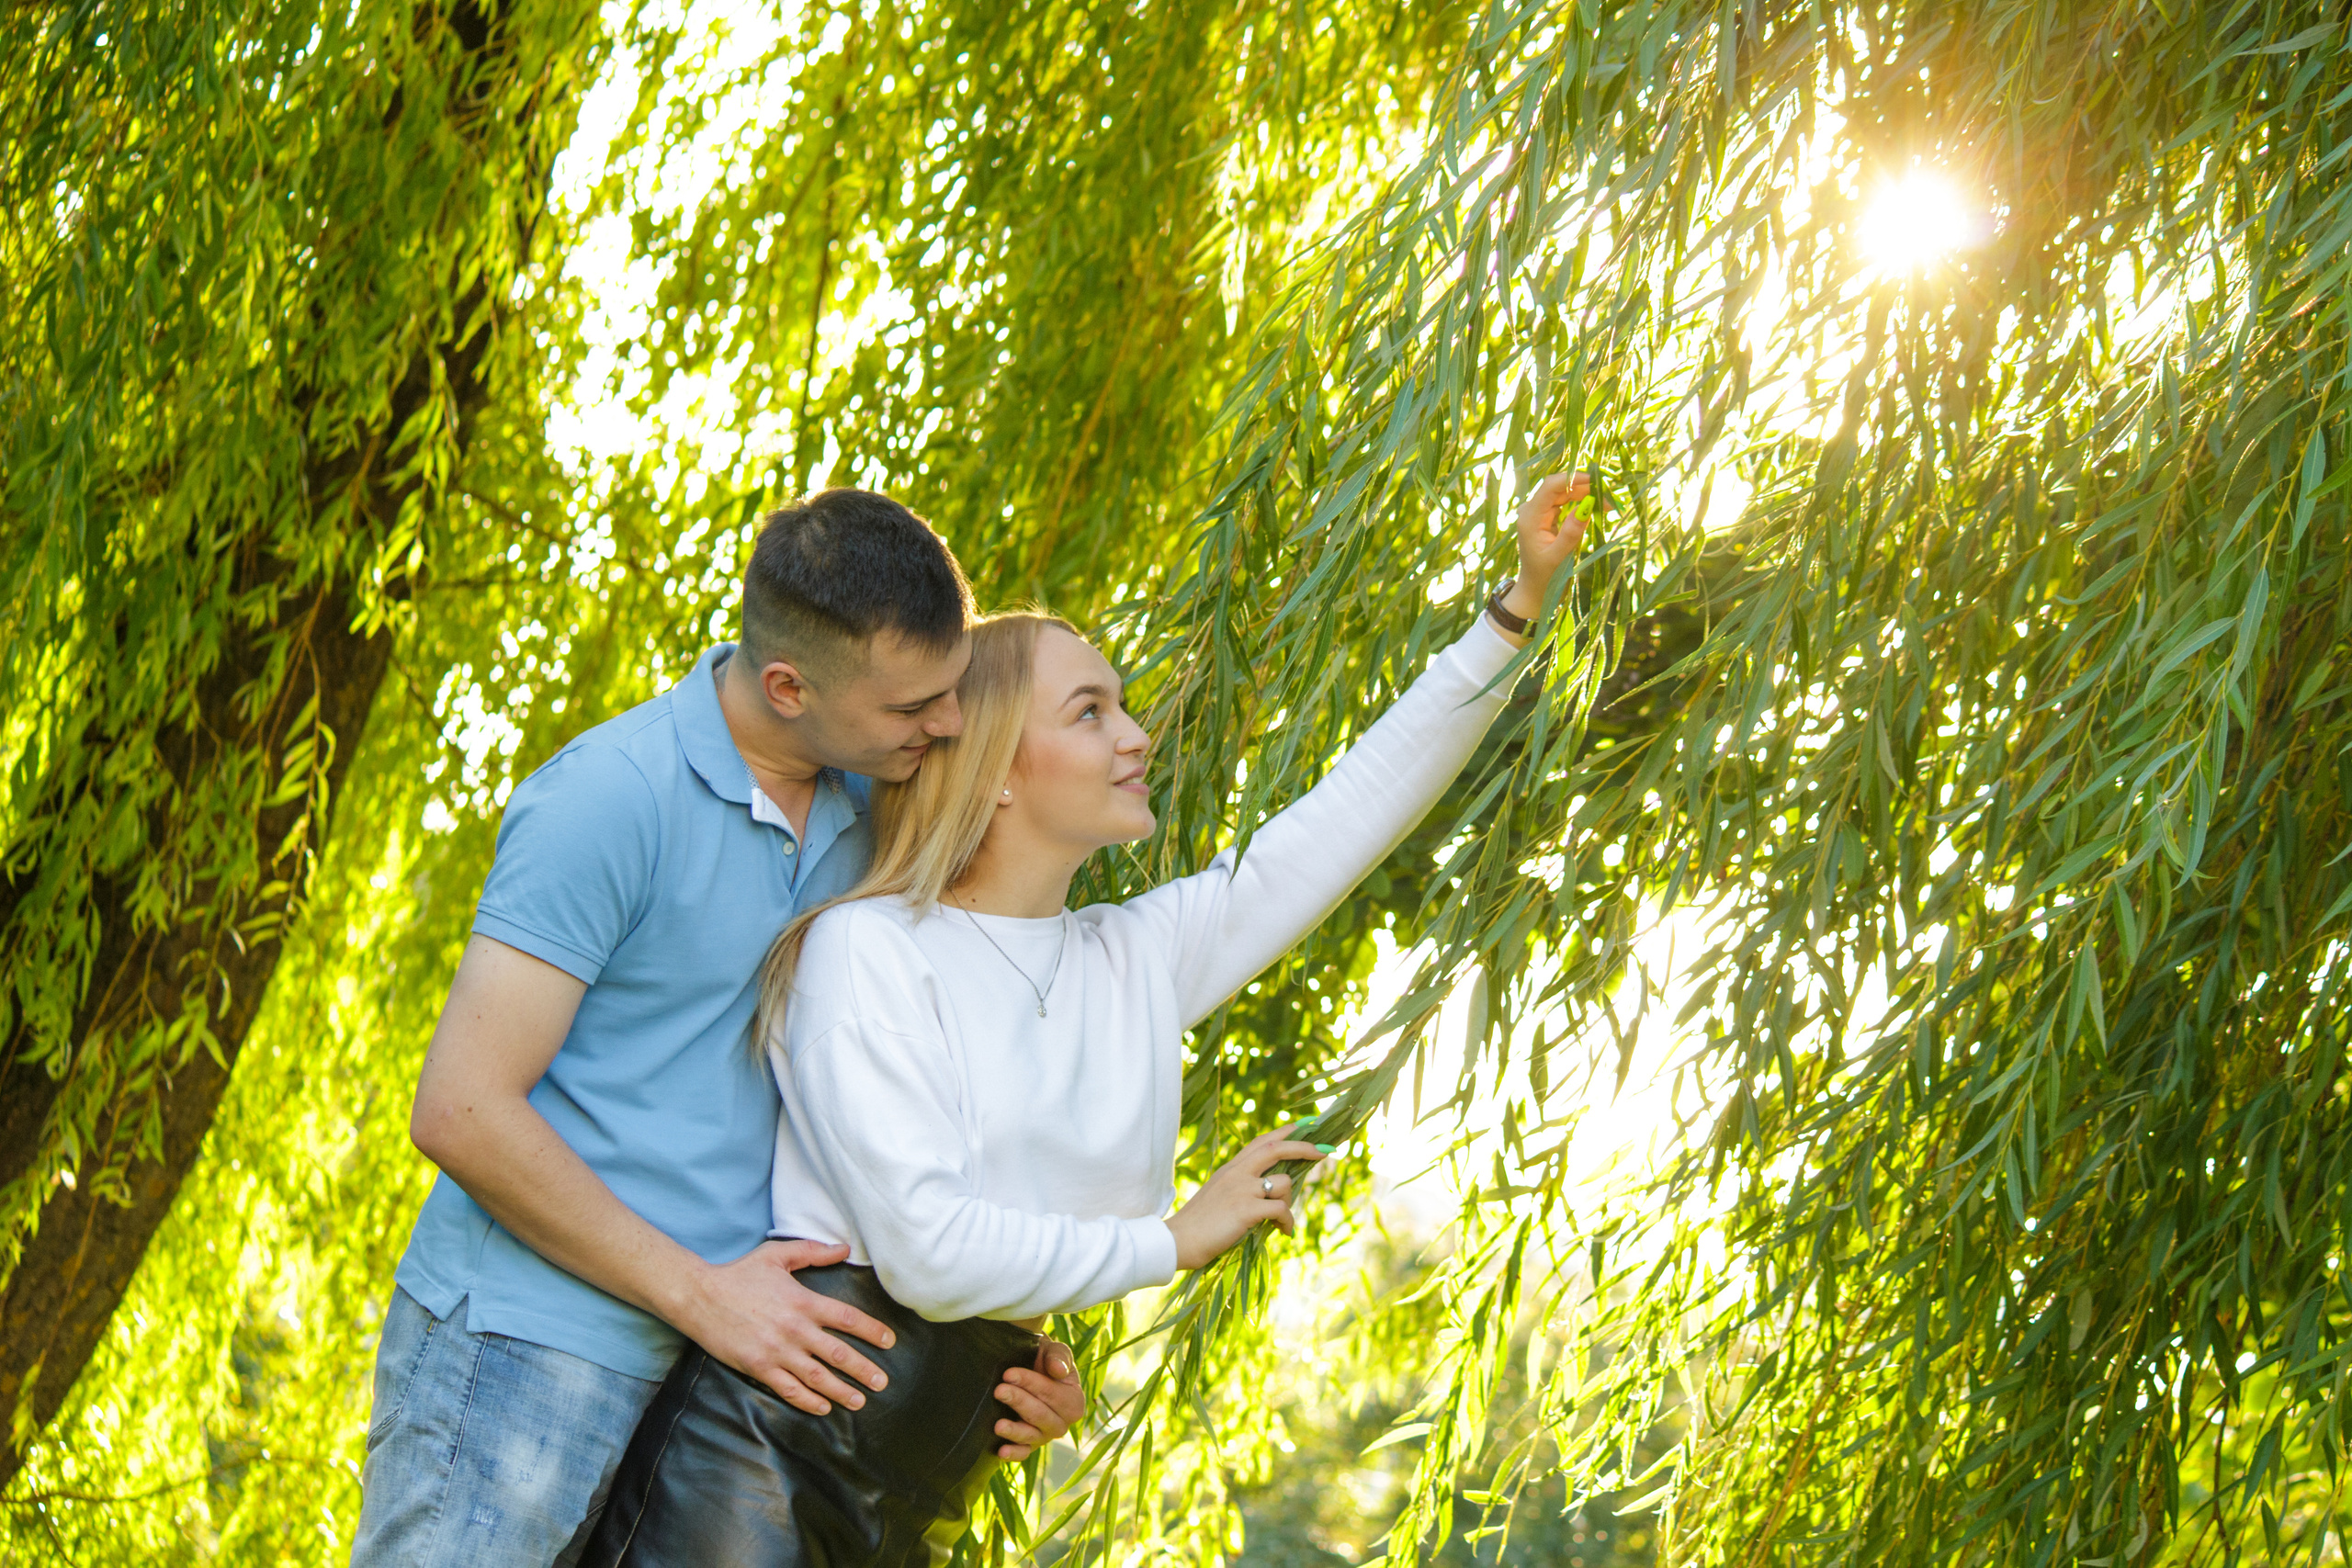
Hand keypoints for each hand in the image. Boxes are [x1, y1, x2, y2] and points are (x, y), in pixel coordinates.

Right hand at [671, 1239, 895, 1415]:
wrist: (699, 1297)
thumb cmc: (739, 1274)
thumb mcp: (777, 1255)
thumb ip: (812, 1252)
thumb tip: (843, 1247)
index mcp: (803, 1302)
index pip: (847, 1319)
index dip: (871, 1331)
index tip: (889, 1341)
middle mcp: (795, 1329)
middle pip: (838, 1354)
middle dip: (863, 1370)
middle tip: (882, 1382)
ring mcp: (776, 1352)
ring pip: (817, 1378)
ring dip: (842, 1391)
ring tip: (860, 1401)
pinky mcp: (758, 1367)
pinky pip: (788, 1389)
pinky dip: (808, 1401)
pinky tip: (823, 1407)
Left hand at [992, 1338, 1084, 1460]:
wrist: (1030, 1370)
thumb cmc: (1045, 1360)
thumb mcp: (1055, 1352)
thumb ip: (1059, 1358)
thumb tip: (1058, 1371)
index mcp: (1074, 1401)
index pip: (1052, 1393)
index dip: (1031, 1383)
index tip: (1009, 1373)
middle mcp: (1062, 1423)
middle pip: (1041, 1415)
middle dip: (1019, 1402)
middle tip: (999, 1390)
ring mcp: (1045, 1436)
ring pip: (1031, 1436)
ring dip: (1015, 1431)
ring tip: (998, 1425)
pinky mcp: (1028, 1445)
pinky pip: (1023, 1453)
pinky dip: (1013, 1454)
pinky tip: (1001, 1452)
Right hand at [1166, 1129, 1330, 1269]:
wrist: (1179, 1240)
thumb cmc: (1199, 1224)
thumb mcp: (1219, 1195)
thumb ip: (1240, 1186)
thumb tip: (1269, 1192)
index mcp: (1231, 1168)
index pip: (1262, 1141)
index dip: (1286, 1132)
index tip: (1306, 1125)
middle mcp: (1237, 1172)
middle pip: (1276, 1148)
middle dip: (1304, 1147)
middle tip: (1325, 1152)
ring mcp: (1242, 1188)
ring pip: (1284, 1183)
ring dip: (1289, 1202)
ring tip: (1280, 1221)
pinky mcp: (1246, 1208)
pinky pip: (1282, 1209)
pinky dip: (1287, 1222)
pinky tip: (1283, 1232)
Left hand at [1496, 471, 1595, 632]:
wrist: (1534, 591)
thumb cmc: (1545, 578)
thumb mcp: (1559, 558)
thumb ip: (1571, 532)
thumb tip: (1587, 506)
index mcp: (1530, 518)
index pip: (1550, 486)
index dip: (1574, 479)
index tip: (1597, 482)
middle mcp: (1531, 511)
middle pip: (1559, 487)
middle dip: (1585, 488)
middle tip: (1609, 500)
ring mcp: (1538, 513)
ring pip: (1564, 493)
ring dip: (1585, 495)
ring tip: (1607, 506)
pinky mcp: (1545, 517)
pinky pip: (1564, 502)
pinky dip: (1581, 502)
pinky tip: (1596, 508)